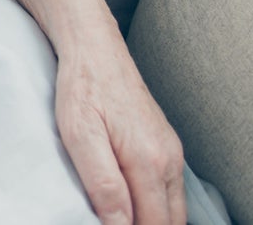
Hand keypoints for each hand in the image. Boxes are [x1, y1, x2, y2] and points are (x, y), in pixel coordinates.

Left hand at [54, 42, 184, 224]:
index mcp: (149, 161)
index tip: (105, 224)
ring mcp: (171, 152)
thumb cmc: (82, 86)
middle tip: (110, 220)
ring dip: (151, 220)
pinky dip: (155, 204)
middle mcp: (169, 159)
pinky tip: (131, 201)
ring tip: (118, 214)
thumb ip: (103, 183)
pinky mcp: (166, 144)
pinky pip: (169, 190)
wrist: (94, 46)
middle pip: (169, 222)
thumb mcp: (80, 134)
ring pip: (173, 209)